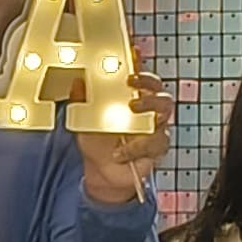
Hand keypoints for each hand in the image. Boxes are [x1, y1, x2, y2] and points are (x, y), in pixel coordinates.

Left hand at [76, 78, 171, 206]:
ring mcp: (156, 130)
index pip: (146, 81)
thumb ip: (81, 101)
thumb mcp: (84, 120)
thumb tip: (78, 82)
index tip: (131, 70)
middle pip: (163, 97)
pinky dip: (134, 148)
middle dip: (150, 90)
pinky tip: (119, 154)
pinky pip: (154, 144)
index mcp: (136, 100)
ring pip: (164, 116)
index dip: (144, 74)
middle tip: (131, 93)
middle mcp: (150, 112)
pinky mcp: (156, 149)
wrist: (101, 171)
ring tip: (128, 122)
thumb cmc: (98, 141)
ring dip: (148, 116)